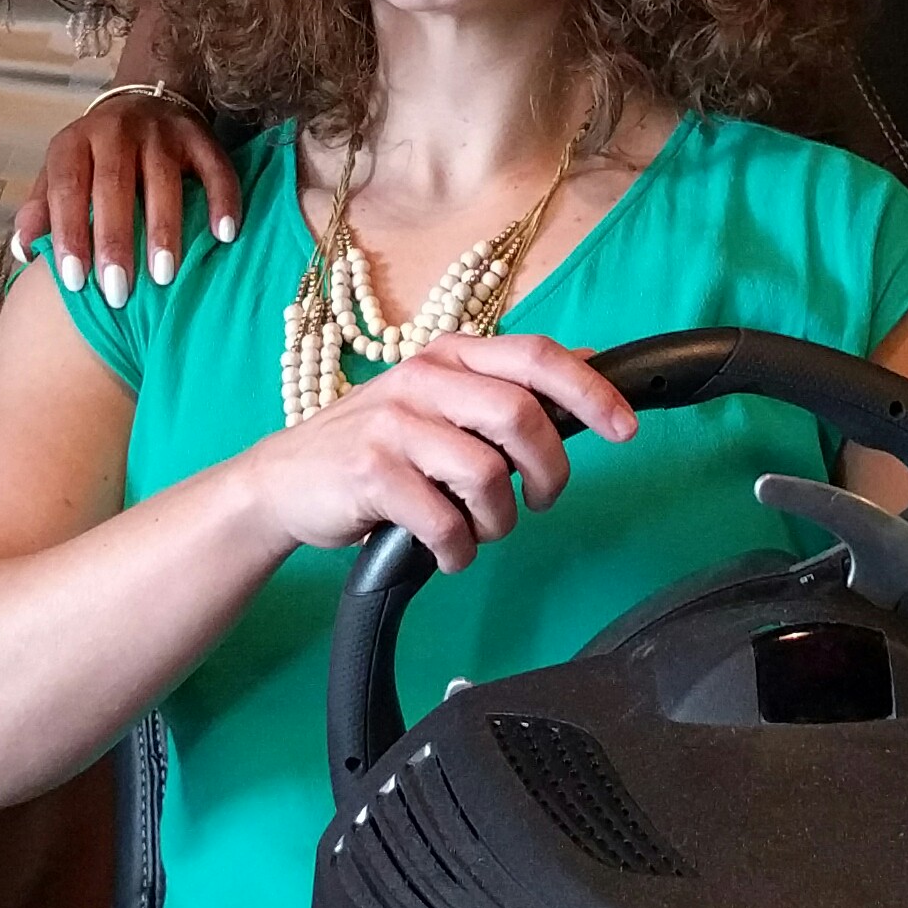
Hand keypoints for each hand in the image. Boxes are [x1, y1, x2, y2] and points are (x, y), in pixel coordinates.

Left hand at [11, 86, 242, 305]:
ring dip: (164, 228)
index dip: (69, 233)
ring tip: (164, 276)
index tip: (74, 281)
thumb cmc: (95, 159)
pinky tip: (224, 236)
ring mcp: (161, 130)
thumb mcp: (59, 174)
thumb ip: (41, 210)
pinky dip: (221, 200)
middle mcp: (115, 130)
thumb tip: (24, 251)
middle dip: (115, 240)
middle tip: (118, 291)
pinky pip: (214, 167)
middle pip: (113, 185)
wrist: (143, 101)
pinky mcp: (199, 135)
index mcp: (75, 142)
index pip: (67, 187)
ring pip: (162, 178)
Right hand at [243, 333, 637, 574]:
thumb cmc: (375, 446)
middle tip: (541, 500)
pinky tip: (446, 552)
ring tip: (477, 530)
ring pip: (487, 473)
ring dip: (497, 520)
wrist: (282, 482)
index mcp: (450, 355)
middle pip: (521, 415)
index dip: (590, 389)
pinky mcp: (372, 473)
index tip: (625, 428)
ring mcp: (395, 424)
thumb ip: (505, 382)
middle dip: (549, 471)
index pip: (536, 355)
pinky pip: (445, 521)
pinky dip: (458, 550)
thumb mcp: (439, 400)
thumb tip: (589, 360)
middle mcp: (424, 378)